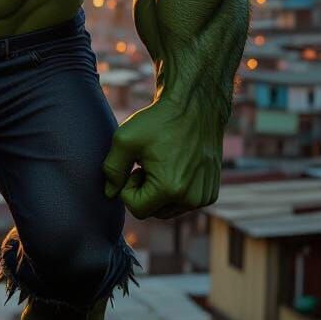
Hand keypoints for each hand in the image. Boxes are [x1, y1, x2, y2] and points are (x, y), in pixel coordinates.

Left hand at [102, 98, 221, 219]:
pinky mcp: (211, 193)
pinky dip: (176, 190)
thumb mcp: (125, 140)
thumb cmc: (158, 121)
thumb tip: (109, 194)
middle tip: (147, 164)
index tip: (135, 166)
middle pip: (153, 212)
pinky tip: (176, 165)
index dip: (128, 188)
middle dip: (144, 192)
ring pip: (168, 209)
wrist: (194, 108)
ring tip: (162, 164)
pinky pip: (184, 202)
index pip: (136, 209)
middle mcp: (191, 199)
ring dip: (159, 192)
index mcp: (170, 189)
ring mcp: (204, 197)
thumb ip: (111, 170)